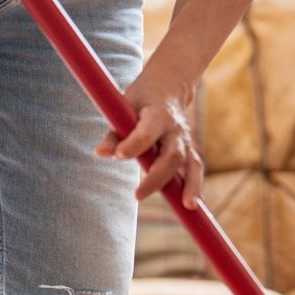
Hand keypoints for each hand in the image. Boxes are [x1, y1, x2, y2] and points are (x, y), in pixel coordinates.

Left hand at [97, 60, 203, 207]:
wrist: (169, 87)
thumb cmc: (140, 99)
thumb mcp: (123, 107)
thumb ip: (113, 133)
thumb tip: (99, 154)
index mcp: (158, 114)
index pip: (146, 134)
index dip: (133, 146)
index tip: (119, 156)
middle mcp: (175, 129)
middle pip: (171, 155)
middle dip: (156, 177)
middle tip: (137, 195)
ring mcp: (185, 141)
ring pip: (191, 164)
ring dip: (189, 186)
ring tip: (187, 206)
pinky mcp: (189, 151)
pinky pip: (195, 170)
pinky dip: (195, 187)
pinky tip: (192, 207)